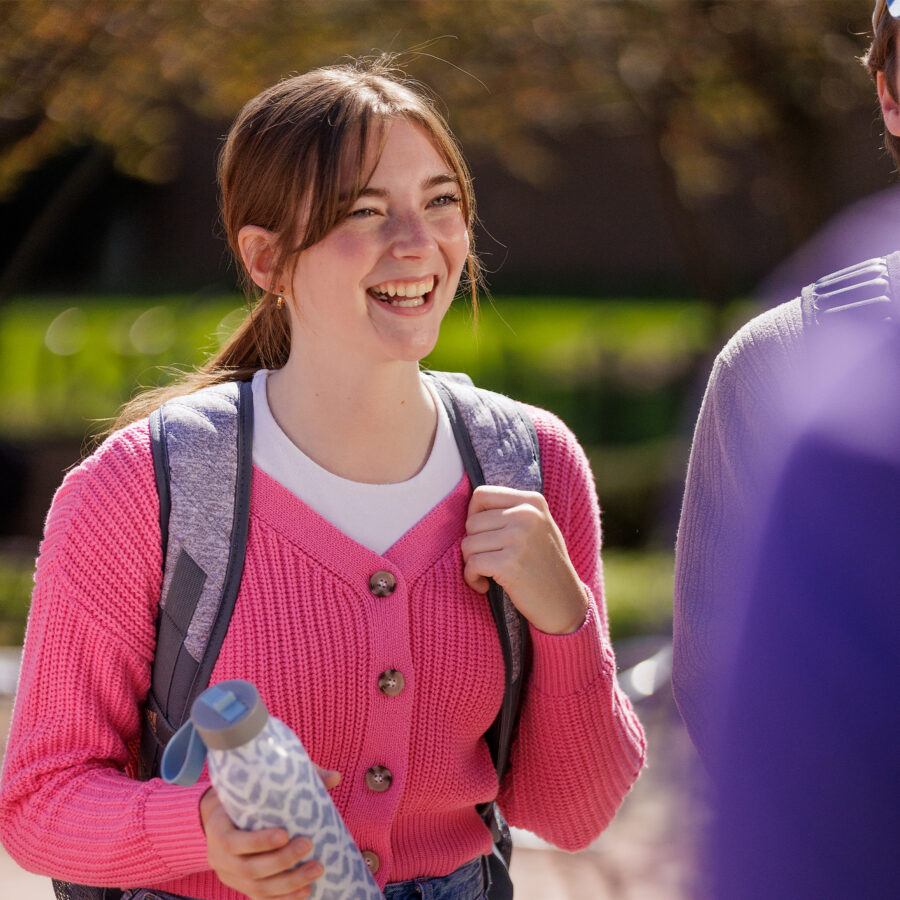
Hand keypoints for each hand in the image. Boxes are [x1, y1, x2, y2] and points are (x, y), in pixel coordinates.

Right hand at [200, 765, 340, 899]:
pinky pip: (261, 898)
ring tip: (317, 870)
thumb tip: (335, 776)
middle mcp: (219, 858)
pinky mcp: (241, 887)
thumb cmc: (246, 797)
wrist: (220, 817)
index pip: (232, 842)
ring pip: (257, 888)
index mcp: (218, 829)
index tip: (285, 834)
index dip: (258, 842)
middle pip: (249, 869)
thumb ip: (294, 778)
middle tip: (308, 845)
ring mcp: (230, 876)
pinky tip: (306, 891)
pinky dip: (284, 897)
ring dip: (289, 883)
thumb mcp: (259, 784)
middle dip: (282, 861)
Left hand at [461, 485, 587, 634]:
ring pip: (468, 543)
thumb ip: (510, 511)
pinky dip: (471, 578)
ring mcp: (519, 538)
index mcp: (533, 501)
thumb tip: (470, 508)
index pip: (481, 495)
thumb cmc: (544, 565)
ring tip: (488, 573)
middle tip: (488, 560)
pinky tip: (484, 585)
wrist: (565, 603)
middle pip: (472, 522)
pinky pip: (471, 564)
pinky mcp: (509, 564)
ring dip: (471, 563)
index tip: (483, 536)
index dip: (473, 516)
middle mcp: (527, 514)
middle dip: (473, 544)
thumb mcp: (537, 527)